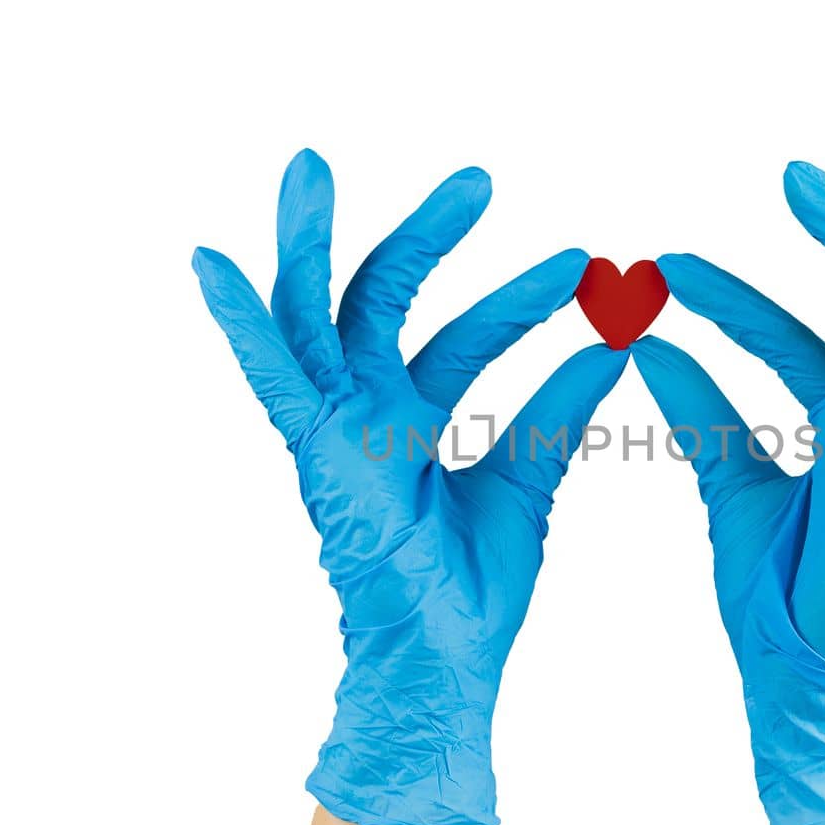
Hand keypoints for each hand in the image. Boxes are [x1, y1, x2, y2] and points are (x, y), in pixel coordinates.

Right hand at [193, 150, 626, 824]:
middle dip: (425, 237)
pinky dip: (243, 325)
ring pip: (315, 315)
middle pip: (384, 299)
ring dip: (312, 242)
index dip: (522, 298)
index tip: (589, 267)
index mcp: (418, 419)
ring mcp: (336, 427)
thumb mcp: (528, 481)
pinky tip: (211, 263)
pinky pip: (273, 380)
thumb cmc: (474, 588)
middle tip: (479, 179)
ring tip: (310, 164)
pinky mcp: (315, 452)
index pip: (467, 335)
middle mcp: (370, 412)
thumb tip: (613, 346)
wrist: (447, 660)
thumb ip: (558, 413)